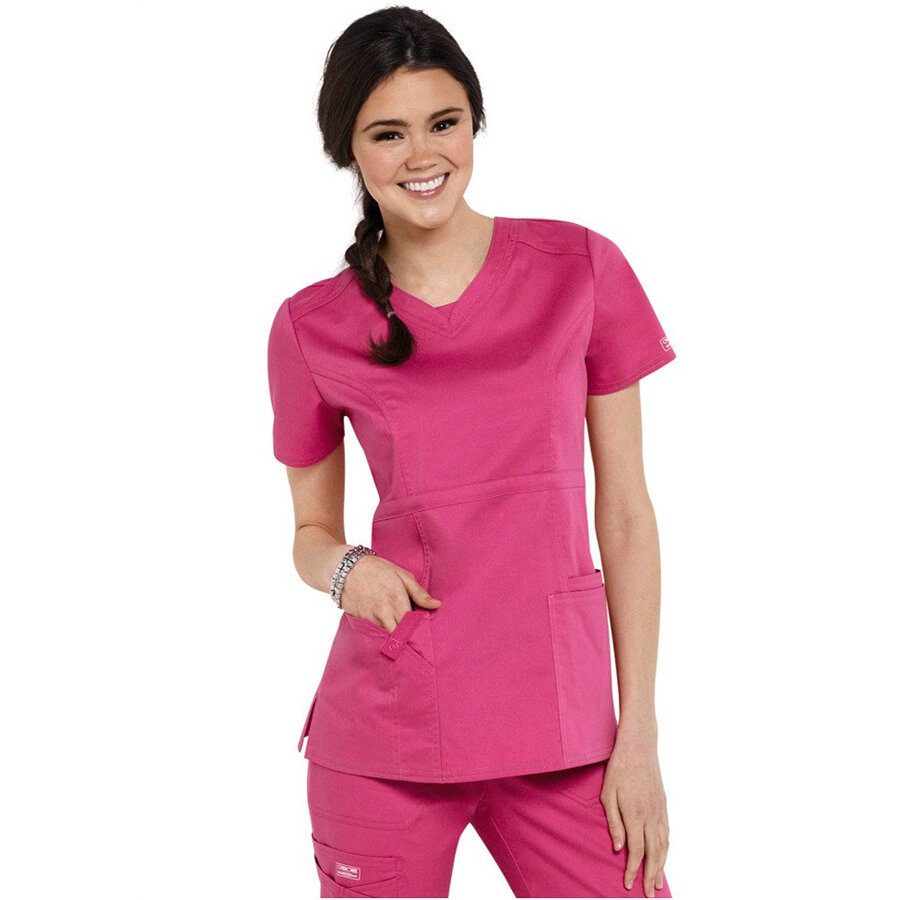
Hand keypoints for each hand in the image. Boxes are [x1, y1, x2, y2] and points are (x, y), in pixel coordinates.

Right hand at [339, 554, 440, 631]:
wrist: (346, 569)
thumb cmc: (377, 570)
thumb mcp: (402, 576)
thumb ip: (419, 593)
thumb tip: (436, 605)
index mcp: (398, 601)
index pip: (414, 626)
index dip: (419, 630)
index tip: (423, 630)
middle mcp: (385, 614)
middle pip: (401, 636)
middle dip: (408, 637)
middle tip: (414, 636)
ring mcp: (372, 620)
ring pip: (388, 637)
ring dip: (396, 636)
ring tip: (402, 632)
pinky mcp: (362, 622)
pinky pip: (376, 633)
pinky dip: (383, 632)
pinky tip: (387, 626)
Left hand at [601, 737, 669, 896]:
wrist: (639, 746)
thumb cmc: (618, 768)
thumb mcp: (607, 794)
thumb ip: (614, 822)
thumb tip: (619, 849)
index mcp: (635, 814)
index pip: (636, 851)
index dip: (633, 870)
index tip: (628, 885)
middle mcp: (651, 815)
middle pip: (653, 853)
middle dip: (650, 876)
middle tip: (649, 894)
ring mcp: (660, 810)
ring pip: (663, 845)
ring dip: (661, 866)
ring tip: (657, 883)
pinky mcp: (664, 805)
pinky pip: (667, 833)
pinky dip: (666, 849)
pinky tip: (663, 858)